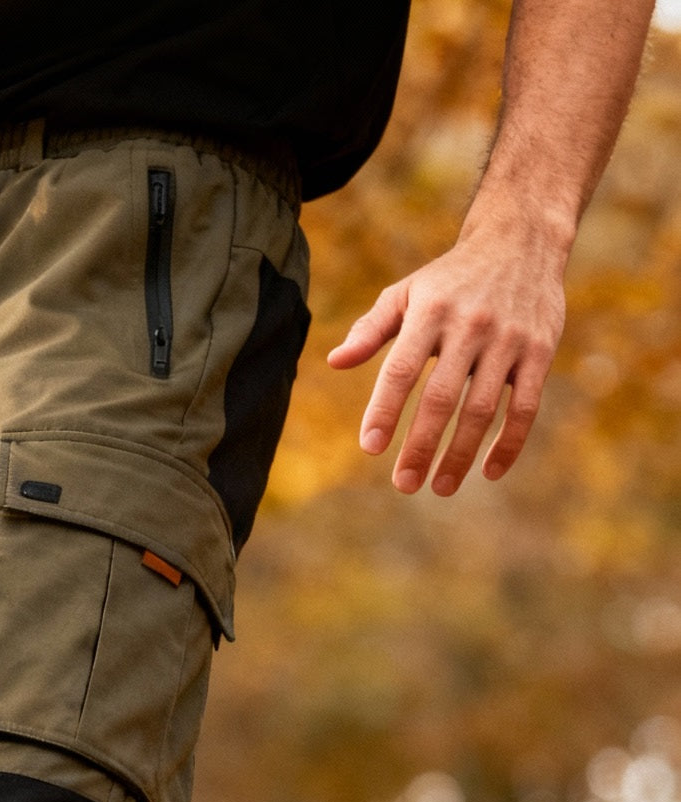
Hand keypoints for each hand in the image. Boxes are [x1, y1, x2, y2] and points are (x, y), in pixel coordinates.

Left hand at [326, 221, 566, 495]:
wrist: (521, 242)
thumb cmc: (450, 278)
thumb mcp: (406, 292)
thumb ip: (372, 329)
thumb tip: (335, 362)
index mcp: (430, 313)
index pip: (401, 369)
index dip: (384, 410)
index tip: (369, 447)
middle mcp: (470, 327)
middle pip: (442, 397)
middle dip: (421, 445)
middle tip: (404, 484)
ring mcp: (509, 340)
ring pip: (484, 409)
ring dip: (461, 453)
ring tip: (439, 486)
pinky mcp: (540, 352)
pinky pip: (526, 407)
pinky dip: (509, 443)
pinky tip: (488, 472)